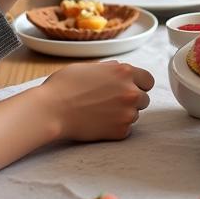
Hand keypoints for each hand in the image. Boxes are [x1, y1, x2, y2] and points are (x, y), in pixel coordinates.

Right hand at [37, 61, 154, 140]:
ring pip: (135, 115)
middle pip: (144, 99)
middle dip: (131, 101)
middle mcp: (131, 91)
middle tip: (111, 103)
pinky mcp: (120, 131)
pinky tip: (99, 124)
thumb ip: (112, 69)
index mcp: (125, 72)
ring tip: (101, 113)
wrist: (51, 110)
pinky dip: (115, 129)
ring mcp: (127, 113)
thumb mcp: (91, 67)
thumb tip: (120, 69)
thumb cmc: (65, 86)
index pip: (148, 80)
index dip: (138, 85)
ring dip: (123, 115)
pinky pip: (126, 130)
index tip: (128, 89)